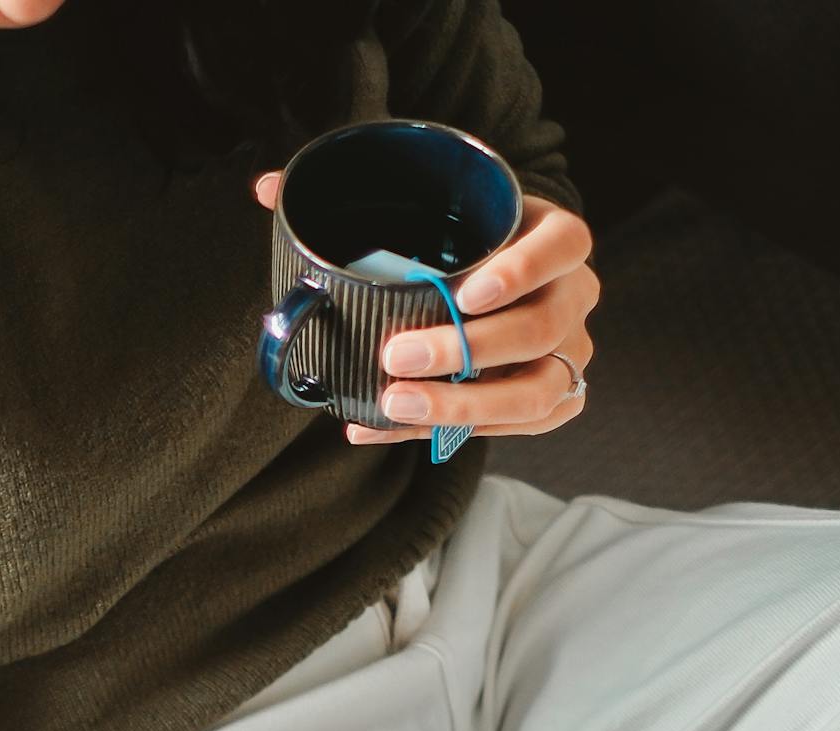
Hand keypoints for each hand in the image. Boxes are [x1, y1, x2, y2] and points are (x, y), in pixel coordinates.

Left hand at [252, 175, 596, 446]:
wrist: (486, 287)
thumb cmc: (456, 243)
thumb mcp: (430, 207)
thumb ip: (354, 192)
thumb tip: (266, 187)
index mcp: (558, 238)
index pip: (561, 247)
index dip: (522, 270)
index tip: (467, 291)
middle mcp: (573, 297)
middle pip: (539, 329)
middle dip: (466, 350)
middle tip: (397, 355)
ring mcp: (567, 355)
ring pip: (534, 393)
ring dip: (461, 405)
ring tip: (393, 402)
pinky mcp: (548, 403)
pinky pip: (506, 430)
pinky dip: (437, 433)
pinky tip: (379, 426)